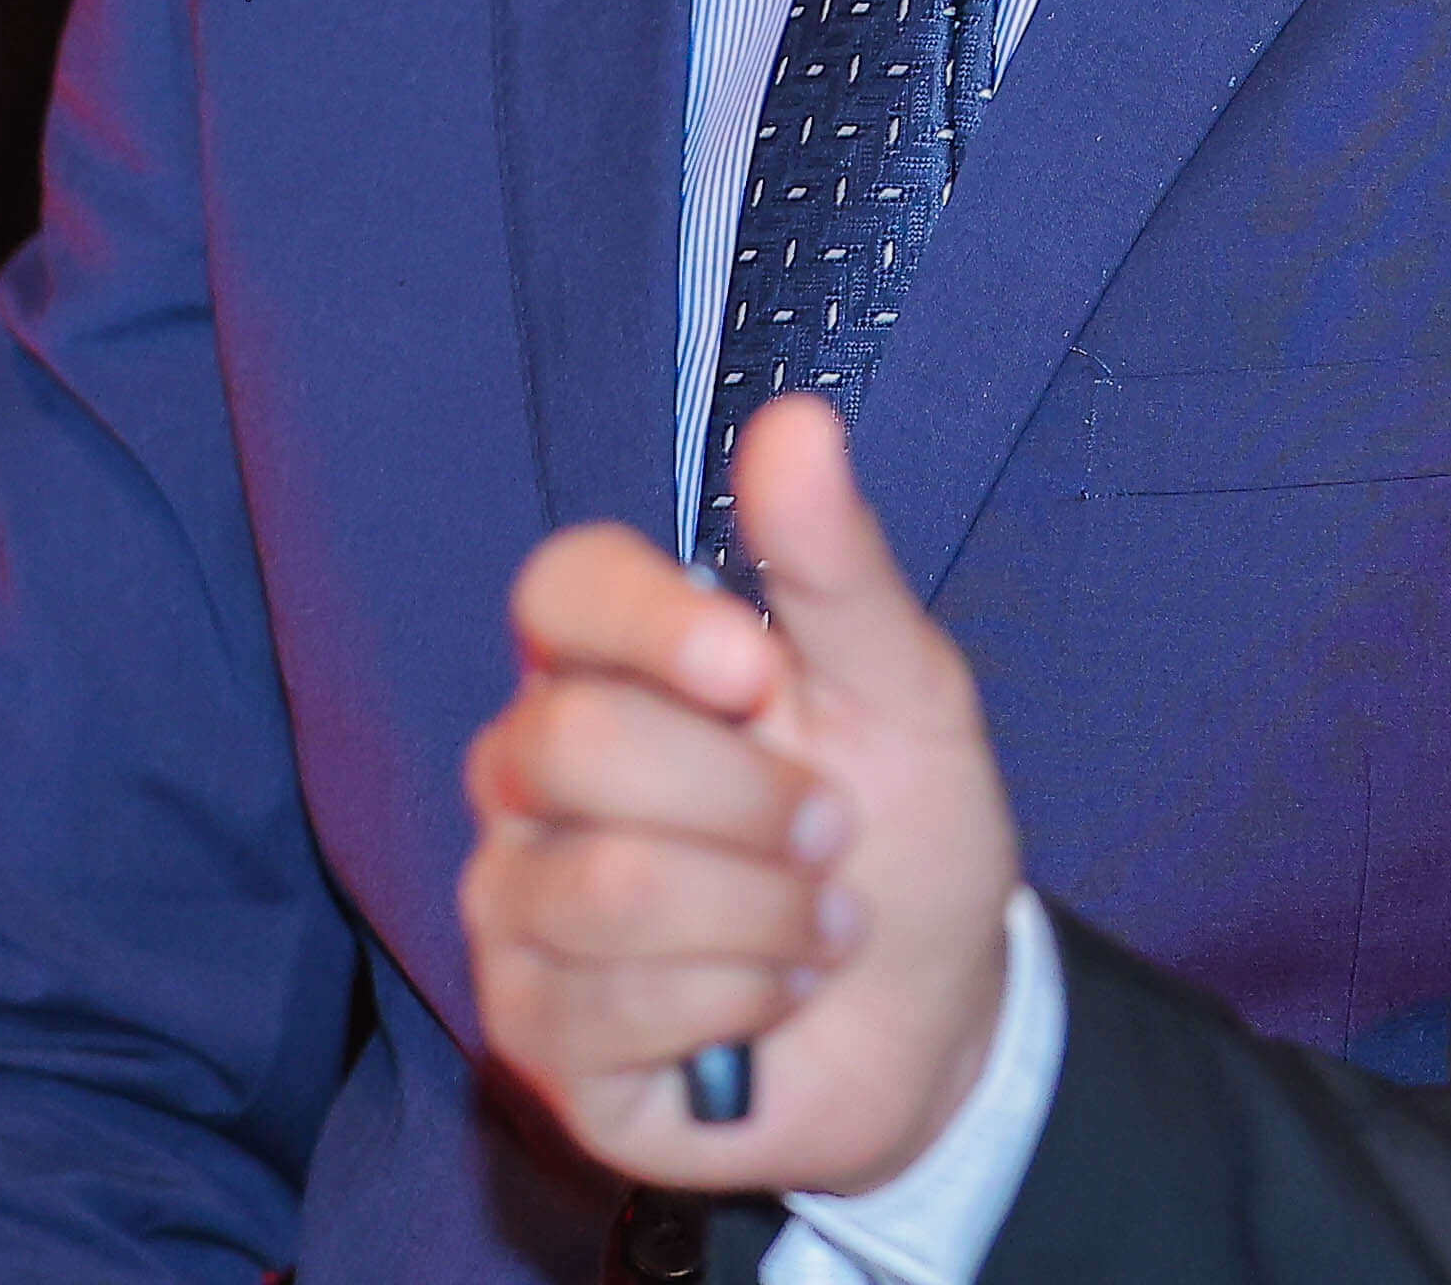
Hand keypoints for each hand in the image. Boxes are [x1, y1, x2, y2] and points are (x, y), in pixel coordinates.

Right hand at [462, 394, 1022, 1194]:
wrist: (933, 1011)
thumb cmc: (903, 829)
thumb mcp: (902, 690)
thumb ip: (836, 564)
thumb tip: (798, 421)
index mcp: (614, 661)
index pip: (559, 590)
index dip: (649, 623)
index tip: (757, 672)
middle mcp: (535, 770)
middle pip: (573, 740)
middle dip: (747, 801)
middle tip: (832, 829)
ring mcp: (517, 901)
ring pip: (605, 887)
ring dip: (764, 916)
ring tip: (821, 923)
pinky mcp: (528, 1029)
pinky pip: (612, 1007)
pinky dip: (740, 1002)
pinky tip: (773, 999)